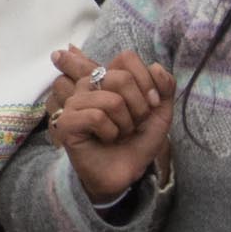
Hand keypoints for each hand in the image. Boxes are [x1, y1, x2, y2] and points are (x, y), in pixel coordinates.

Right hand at [45, 47, 176, 202]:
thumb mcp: (160, 113)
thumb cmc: (137, 142)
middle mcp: (89, 84)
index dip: (146, 81)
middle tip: (132, 125)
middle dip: (139, 108)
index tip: (151, 105)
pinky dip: (110, 133)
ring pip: (112, 101)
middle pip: (122, 77)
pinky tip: (105, 140)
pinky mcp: (66, 122)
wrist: (125, 174)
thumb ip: (165, 87)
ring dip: (124, 124)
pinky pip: (97, 117)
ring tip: (118, 134)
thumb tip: (156, 66)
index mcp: (108, 77)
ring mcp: (74, 102)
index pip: (127, 57)